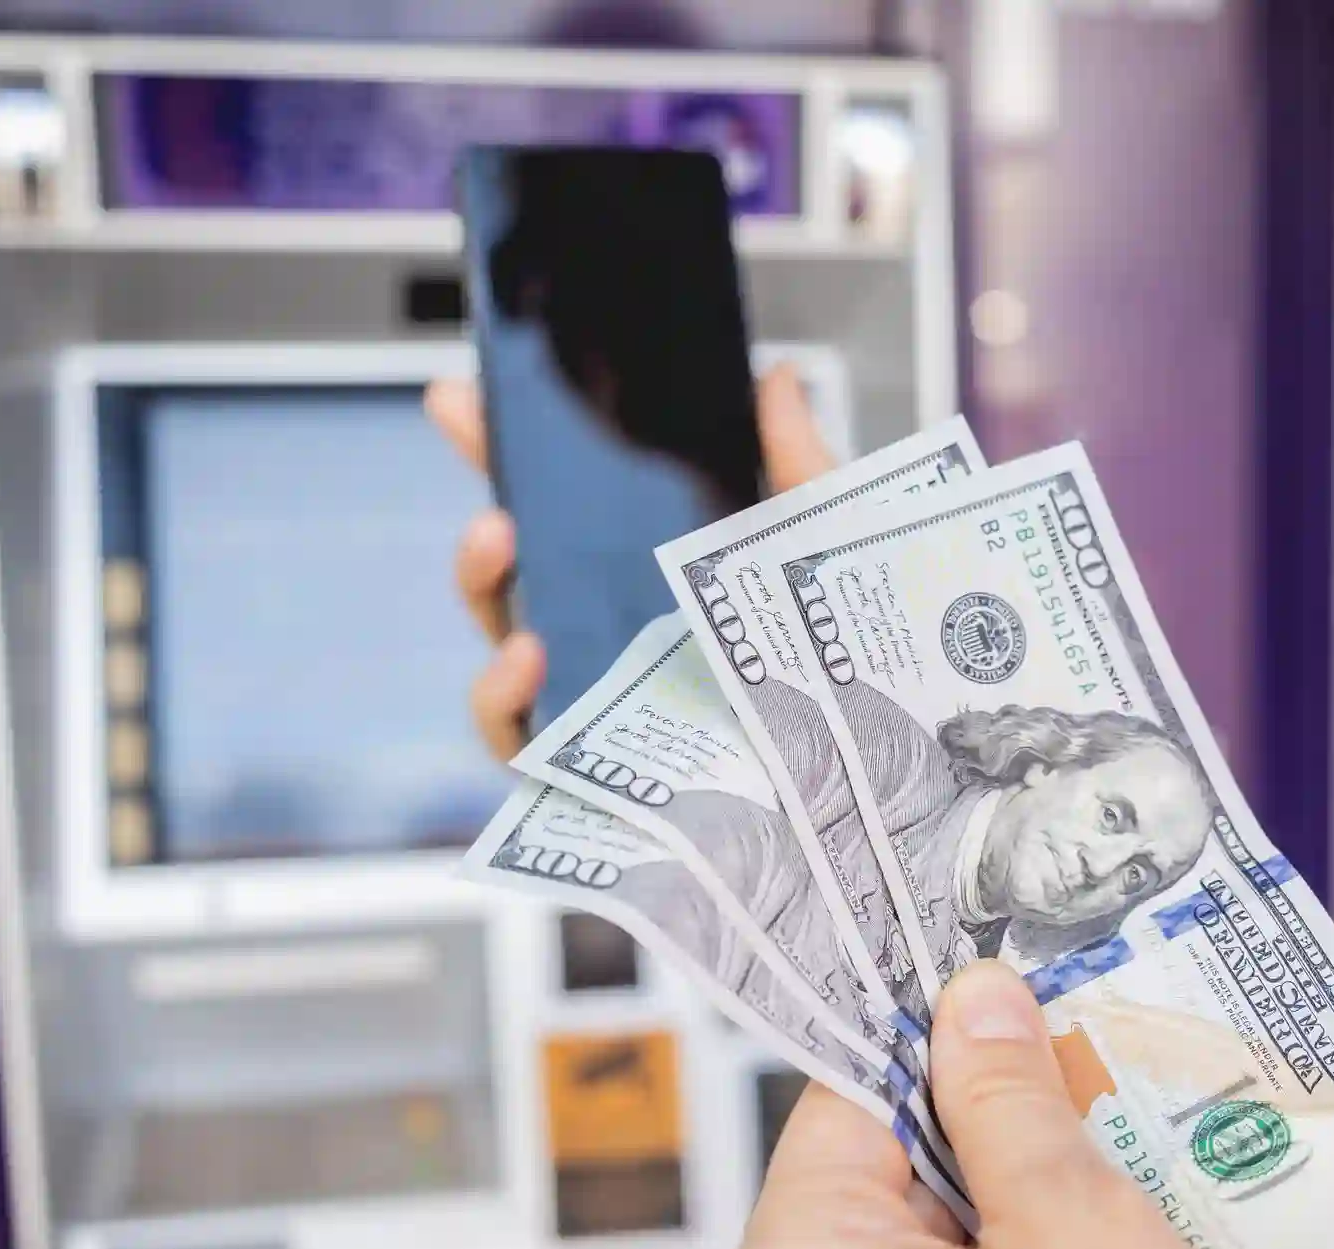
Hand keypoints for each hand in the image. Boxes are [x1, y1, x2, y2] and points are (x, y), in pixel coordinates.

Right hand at [425, 364, 839, 759]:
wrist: (872, 784)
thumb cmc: (848, 665)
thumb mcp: (827, 549)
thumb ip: (798, 464)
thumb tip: (776, 378)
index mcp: (651, 567)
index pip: (561, 504)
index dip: (502, 451)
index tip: (461, 402)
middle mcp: (612, 629)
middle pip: (519, 573)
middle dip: (484, 523)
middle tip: (494, 501)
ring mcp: (596, 698)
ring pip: (506, 642)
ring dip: (484, 591)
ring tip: (499, 548)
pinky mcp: (590, 770)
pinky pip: (519, 738)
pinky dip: (501, 698)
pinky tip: (527, 658)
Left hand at [717, 961, 1333, 1248]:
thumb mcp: (1081, 1222)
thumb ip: (1004, 1096)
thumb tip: (970, 1005)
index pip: (840, 1107)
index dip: (937, 1046)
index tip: (1009, 1014)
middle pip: (873, 1202)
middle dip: (983, 1150)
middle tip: (1091, 1119)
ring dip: (1006, 1241)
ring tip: (1117, 1221)